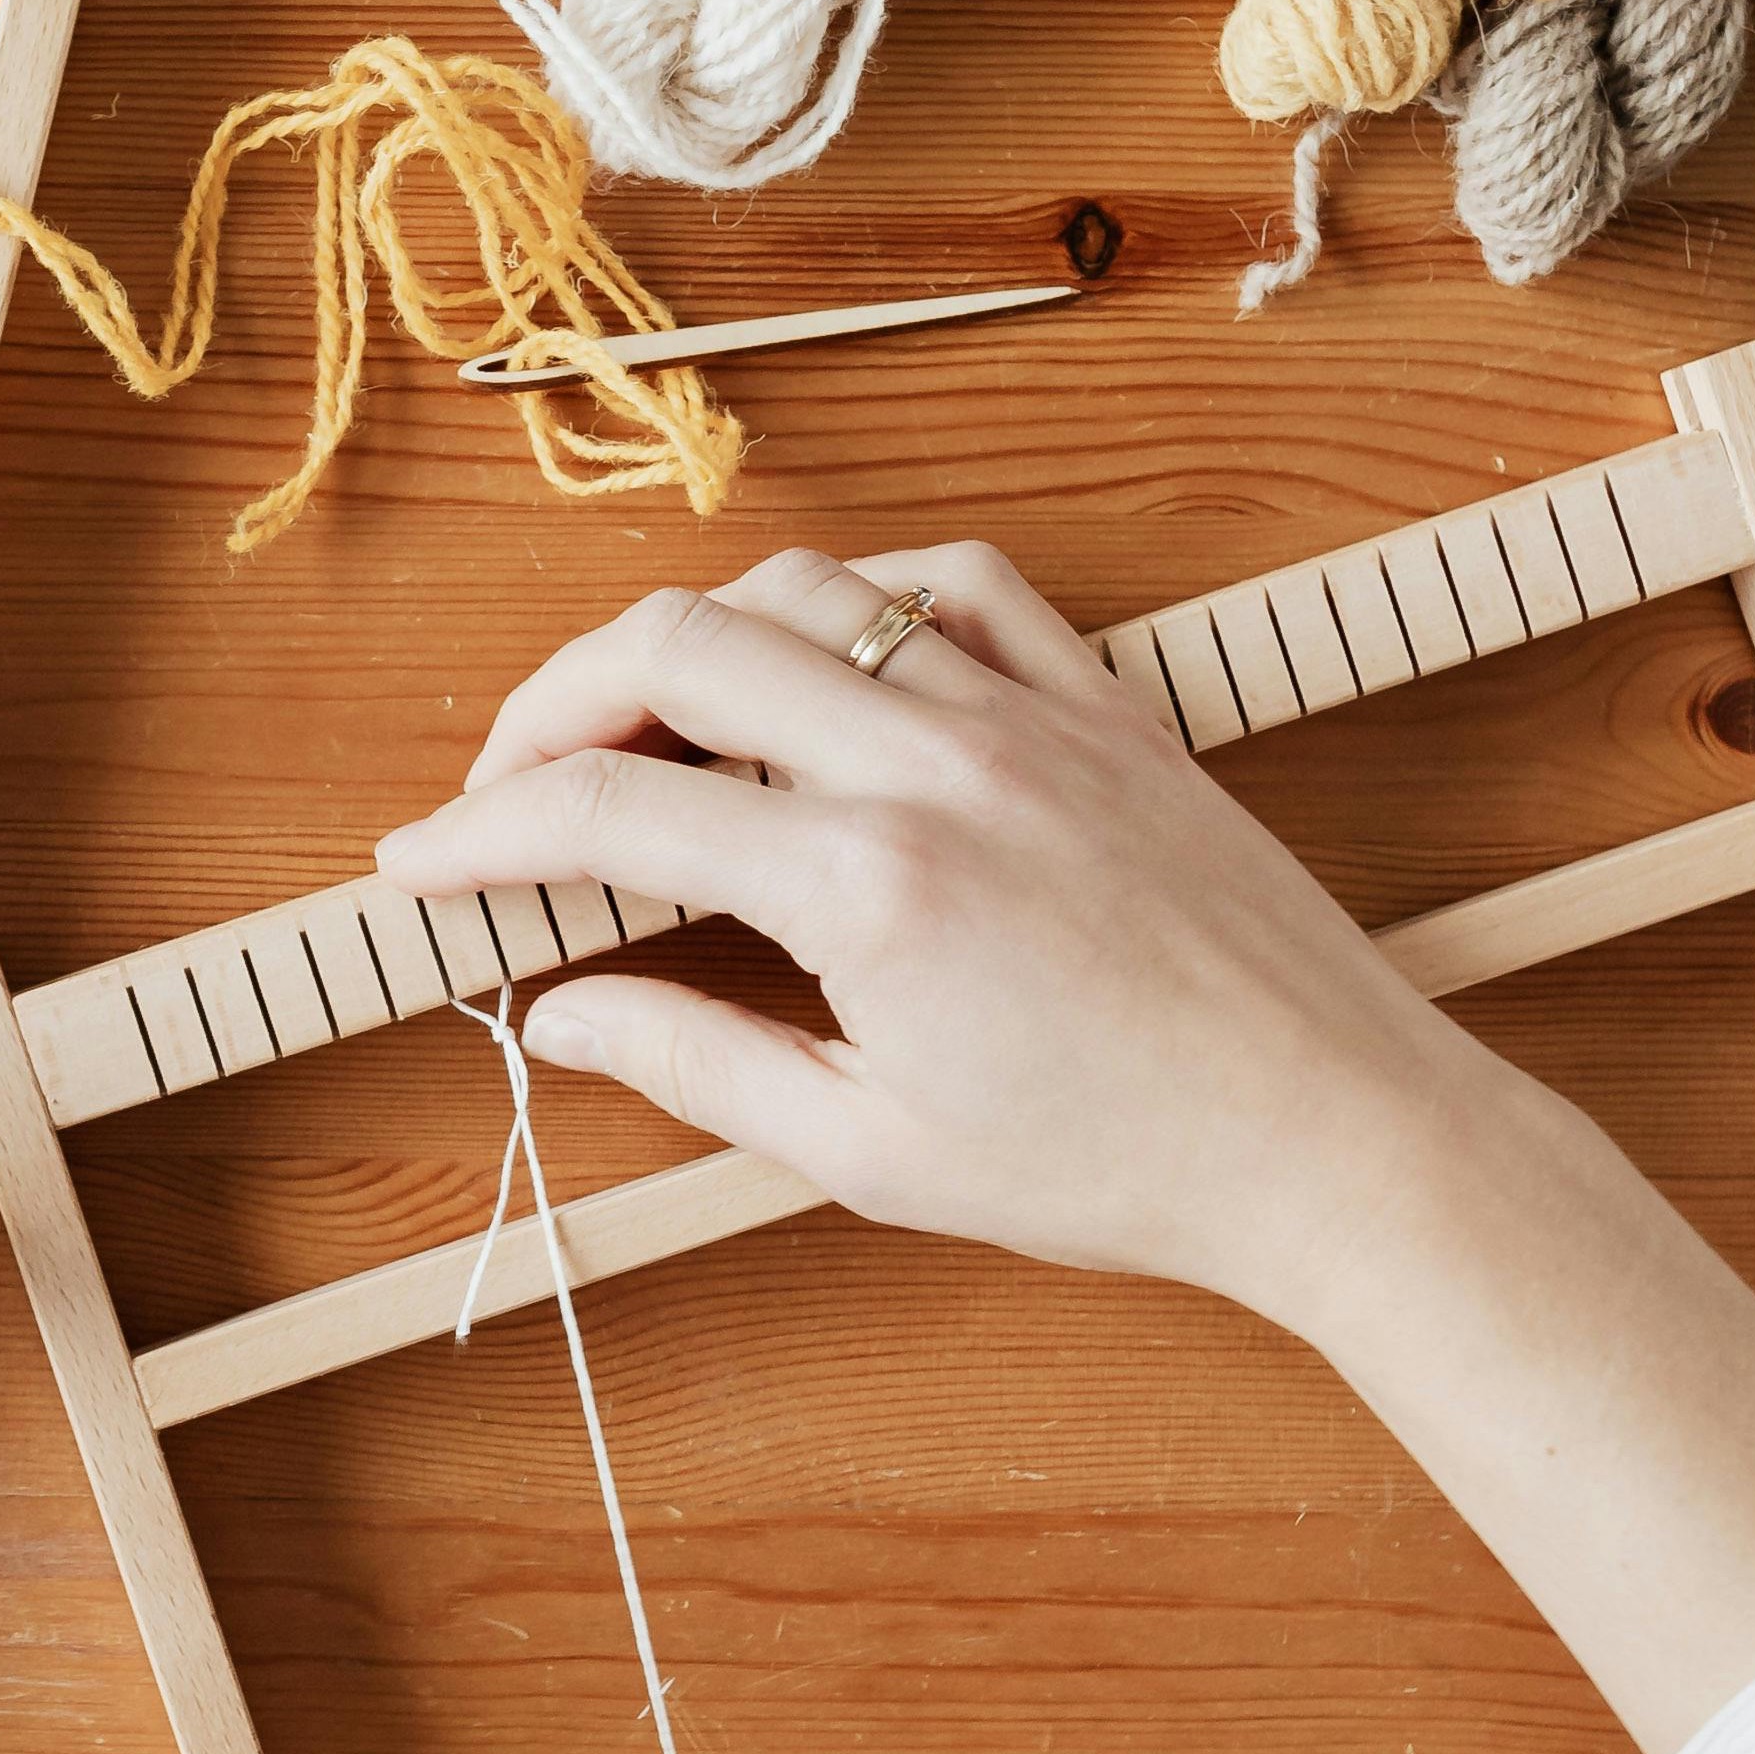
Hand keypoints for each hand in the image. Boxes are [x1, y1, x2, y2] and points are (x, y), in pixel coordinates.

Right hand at [371, 545, 1514, 1334]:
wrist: (1333, 1137)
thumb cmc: (1120, 1165)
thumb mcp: (876, 1150)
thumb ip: (699, 1066)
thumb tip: (560, 1015)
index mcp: (863, 884)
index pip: (609, 813)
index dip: (483, 830)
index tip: (421, 862)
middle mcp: (934, 764)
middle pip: (676, 647)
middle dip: (553, 702)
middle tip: (509, 783)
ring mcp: (1029, 716)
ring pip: (807, 592)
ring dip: (696, 637)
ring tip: (653, 724)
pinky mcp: (1109, 708)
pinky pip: (962, 588)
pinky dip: (865, 600)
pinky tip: (830, 661)